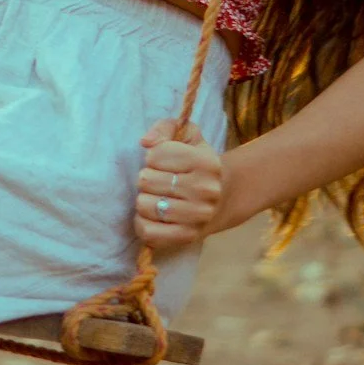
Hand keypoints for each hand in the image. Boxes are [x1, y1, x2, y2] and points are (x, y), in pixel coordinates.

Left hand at [134, 120, 227, 254]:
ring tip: (156, 197)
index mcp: (206, 162)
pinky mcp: (187, 236)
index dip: (152, 156)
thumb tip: (145, 142)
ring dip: (143, 200)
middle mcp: (205, 189)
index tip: (162, 162)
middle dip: (146, 178)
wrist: (222, 198)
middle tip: (159, 181)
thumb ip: (165, 128)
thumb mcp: (187, 135)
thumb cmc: (196, 163)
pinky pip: (148, 232)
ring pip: (144, 205)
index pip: (156, 155)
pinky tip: (151, 216)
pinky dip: (142, 223)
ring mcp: (197, 216)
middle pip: (146, 180)